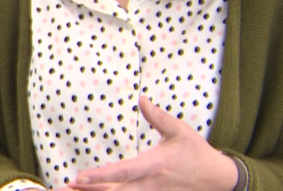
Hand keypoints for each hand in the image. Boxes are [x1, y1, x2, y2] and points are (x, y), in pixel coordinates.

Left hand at [69, 96, 238, 190]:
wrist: (218, 180)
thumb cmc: (197, 153)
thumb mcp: (179, 131)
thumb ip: (158, 117)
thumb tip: (141, 99)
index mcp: (154, 166)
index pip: (122, 172)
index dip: (100, 176)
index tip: (79, 177)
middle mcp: (149, 185)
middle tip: (64, 188)